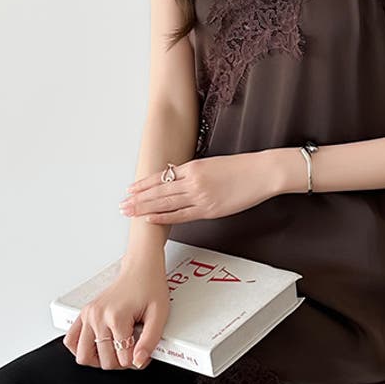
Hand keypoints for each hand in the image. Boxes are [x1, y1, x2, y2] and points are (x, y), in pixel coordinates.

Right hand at [62, 258, 169, 369]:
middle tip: (133, 351)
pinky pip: (71, 341)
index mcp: (116, 317)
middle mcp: (98, 317)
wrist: (140, 268)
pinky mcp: (83, 314)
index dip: (138, 361)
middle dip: (122, 362)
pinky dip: (81, 349)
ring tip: (116, 351)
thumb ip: (149, 341)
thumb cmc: (150, 287)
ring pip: (83, 356)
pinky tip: (98, 347)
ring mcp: (88, 315)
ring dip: (101, 360)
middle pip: (104, 361)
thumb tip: (138, 362)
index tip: (144, 352)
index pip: (123, 358)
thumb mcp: (159, 315)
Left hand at [119, 152, 278, 223]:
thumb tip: (177, 174)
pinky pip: (181, 215)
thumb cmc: (242, 168)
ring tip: (129, 212)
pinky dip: (164, 217)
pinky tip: (150, 219)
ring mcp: (200, 196)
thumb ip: (194, 171)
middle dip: (138, 198)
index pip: (161, 176)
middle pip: (159, 191)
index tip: (130, 189)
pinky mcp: (209, 209)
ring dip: (145, 208)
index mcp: (194, 166)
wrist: (262, 172)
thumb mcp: (214, 164)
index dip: (144, 184)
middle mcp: (193, 181)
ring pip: (165, 203)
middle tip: (122, 204)